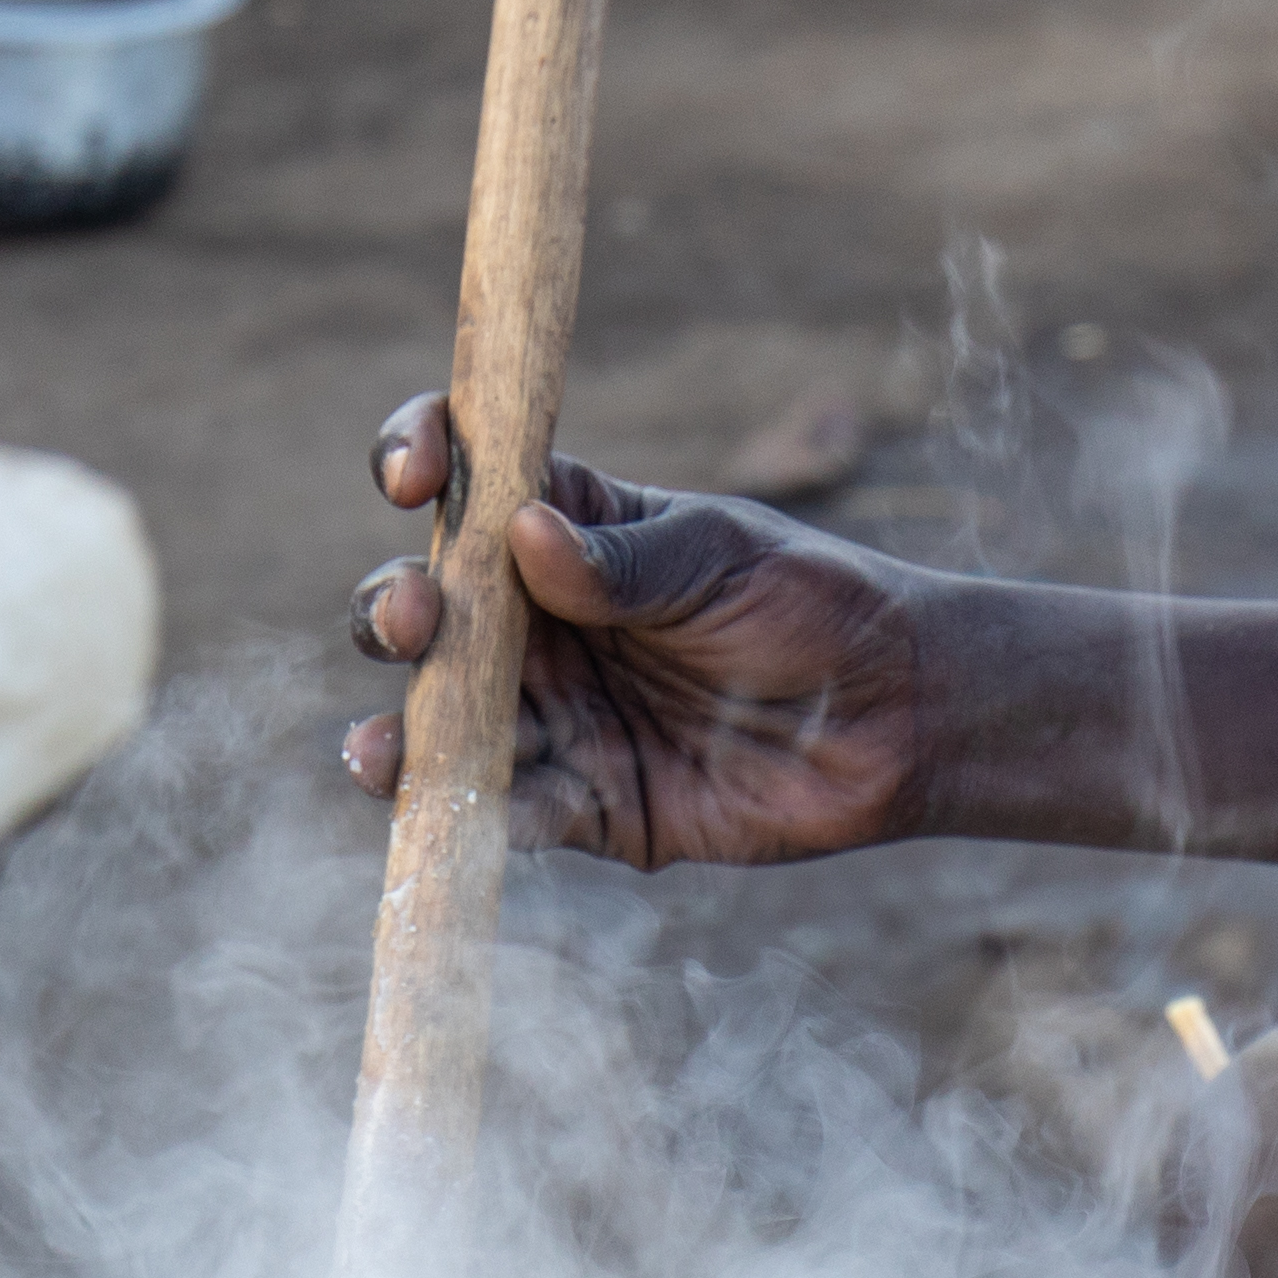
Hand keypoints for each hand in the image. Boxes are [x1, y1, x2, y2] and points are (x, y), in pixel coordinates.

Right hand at [344, 398, 931, 865]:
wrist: (898, 721)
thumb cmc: (816, 607)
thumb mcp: (724, 560)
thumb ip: (625, 561)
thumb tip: (521, 534)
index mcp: (568, 528)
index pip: (465, 477)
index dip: (417, 458)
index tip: (413, 476)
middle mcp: (540, 622)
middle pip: (428, 611)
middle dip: (396, 611)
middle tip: (416, 620)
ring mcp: (555, 713)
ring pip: (442, 723)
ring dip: (399, 736)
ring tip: (379, 751)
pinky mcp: (586, 803)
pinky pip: (516, 813)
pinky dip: (483, 819)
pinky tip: (474, 816)